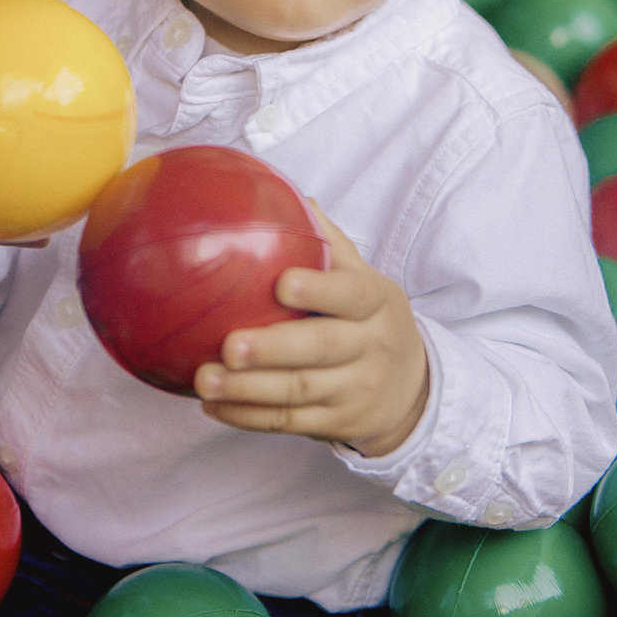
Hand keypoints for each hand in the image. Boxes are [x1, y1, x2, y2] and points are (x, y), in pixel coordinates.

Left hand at [192, 209, 429, 456]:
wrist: (412, 388)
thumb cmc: (369, 318)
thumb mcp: (364, 278)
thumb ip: (329, 242)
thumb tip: (289, 194)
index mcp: (377, 301)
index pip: (350, 295)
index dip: (318, 290)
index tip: (280, 284)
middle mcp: (373, 346)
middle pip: (321, 348)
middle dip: (273, 349)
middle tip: (229, 345)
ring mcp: (357, 389)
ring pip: (300, 391)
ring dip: (248, 389)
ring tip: (204, 379)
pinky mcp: (341, 423)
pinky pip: (290, 422)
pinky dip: (249, 417)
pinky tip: (214, 405)